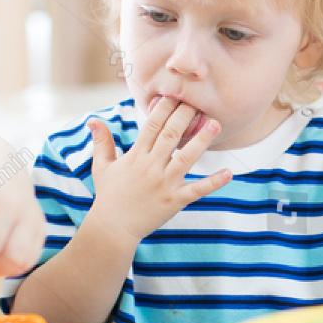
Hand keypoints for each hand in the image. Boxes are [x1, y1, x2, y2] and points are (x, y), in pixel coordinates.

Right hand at [87, 97, 231, 245]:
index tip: (176, 93)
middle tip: (199, 100)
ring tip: (215, 124)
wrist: (113, 229)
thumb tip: (94, 120)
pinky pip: (197, 190)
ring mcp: (164, 184)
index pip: (152, 126)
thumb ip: (102, 142)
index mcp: (136, 156)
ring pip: (187, 158)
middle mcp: (151, 167)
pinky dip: (213, 182)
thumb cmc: (109, 196)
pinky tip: (228, 173)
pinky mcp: (174, 201)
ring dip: (202, 140)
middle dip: (185, 116)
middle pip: (171, 136)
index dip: (165, 108)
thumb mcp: (102, 167)